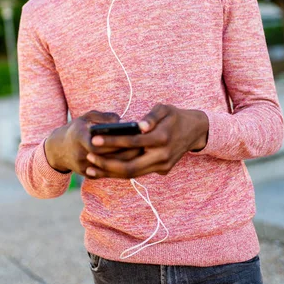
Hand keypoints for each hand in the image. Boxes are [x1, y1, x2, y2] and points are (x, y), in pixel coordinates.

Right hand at [45, 110, 140, 174]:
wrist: (58, 149)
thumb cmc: (78, 129)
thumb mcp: (87, 117)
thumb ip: (103, 117)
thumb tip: (121, 121)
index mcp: (79, 138)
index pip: (100, 143)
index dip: (117, 140)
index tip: (134, 135)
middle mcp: (80, 155)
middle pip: (108, 156)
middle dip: (126, 151)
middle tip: (144, 145)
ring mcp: (84, 168)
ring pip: (109, 167)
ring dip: (126, 160)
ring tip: (142, 153)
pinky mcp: (88, 175)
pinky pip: (107, 173)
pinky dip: (120, 167)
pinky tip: (133, 161)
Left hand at [85, 104, 208, 178]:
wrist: (195, 131)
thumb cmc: (175, 116)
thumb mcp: (165, 109)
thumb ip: (152, 117)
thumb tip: (141, 126)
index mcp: (162, 138)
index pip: (132, 142)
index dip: (112, 142)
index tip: (94, 140)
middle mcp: (162, 156)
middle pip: (130, 166)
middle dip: (107, 164)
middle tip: (89, 157)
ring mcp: (162, 166)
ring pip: (133, 174)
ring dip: (111, 173)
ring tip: (91, 167)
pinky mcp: (162, 170)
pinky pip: (138, 173)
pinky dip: (120, 172)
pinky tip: (105, 169)